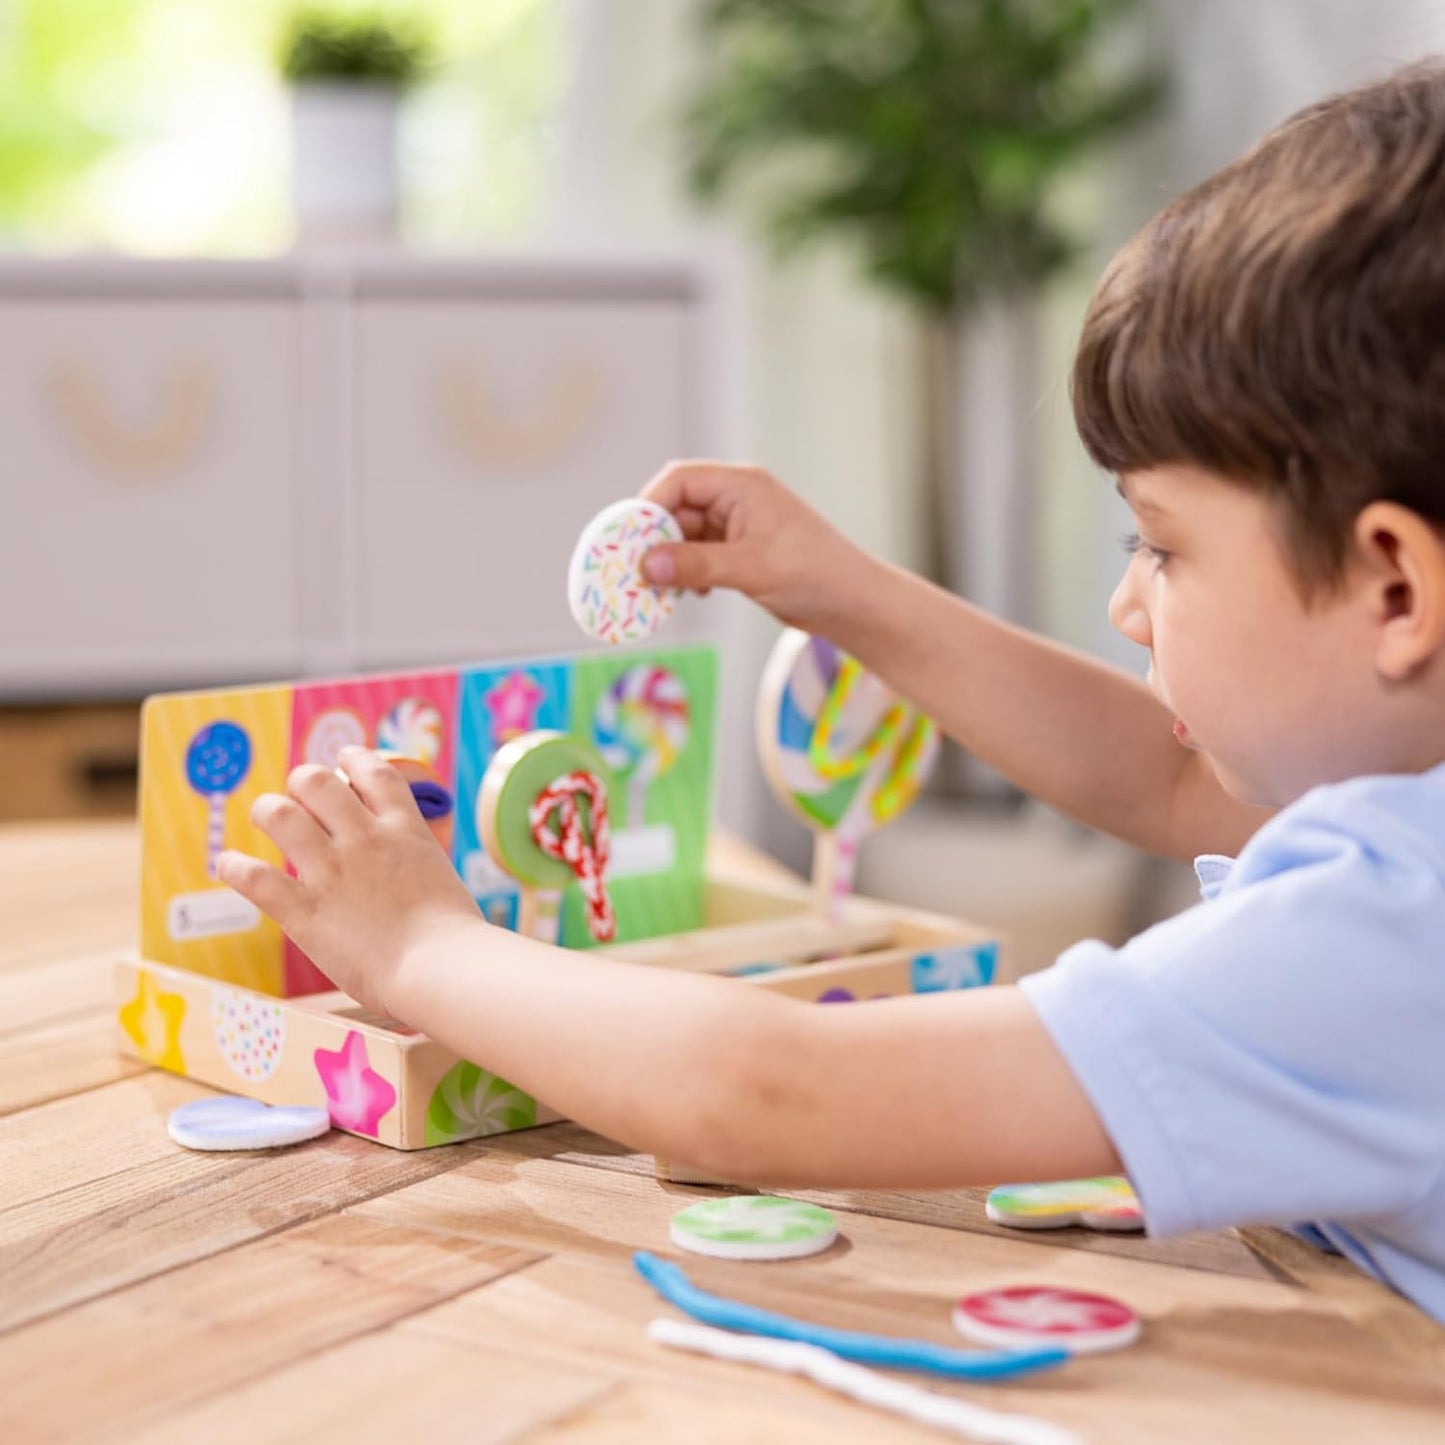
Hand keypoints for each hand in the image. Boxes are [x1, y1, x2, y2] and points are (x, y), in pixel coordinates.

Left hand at [216, 747, 484, 1015]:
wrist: (440, 966)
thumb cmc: (453, 935)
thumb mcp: (440, 875)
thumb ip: (414, 860)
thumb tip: (407, 865)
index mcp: (404, 829)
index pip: (373, 770)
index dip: (354, 757)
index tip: (344, 759)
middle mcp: (364, 839)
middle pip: (317, 781)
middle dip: (302, 783)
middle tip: (300, 799)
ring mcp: (332, 872)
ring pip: (280, 815)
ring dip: (268, 811)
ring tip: (267, 818)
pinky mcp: (305, 910)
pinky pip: (255, 877)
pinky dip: (234, 867)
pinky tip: (229, 864)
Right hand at [639, 461, 870, 632]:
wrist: (853, 603)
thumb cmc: (815, 575)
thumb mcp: (752, 569)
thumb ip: (697, 564)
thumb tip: (647, 565)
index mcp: (742, 485)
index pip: (679, 480)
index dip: (648, 507)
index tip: (628, 541)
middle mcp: (737, 498)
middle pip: (677, 507)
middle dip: (655, 538)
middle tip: (636, 570)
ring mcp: (739, 525)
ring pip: (686, 534)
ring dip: (670, 559)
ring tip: (662, 589)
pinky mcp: (741, 552)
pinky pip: (699, 554)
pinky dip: (688, 572)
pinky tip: (693, 594)